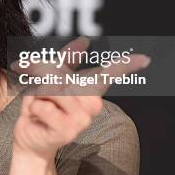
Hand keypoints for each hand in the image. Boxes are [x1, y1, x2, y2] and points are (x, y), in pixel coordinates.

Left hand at [10, 36, 149, 162]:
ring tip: (41, 105)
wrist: (30, 134)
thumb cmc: (42, 105)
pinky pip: (44, 106)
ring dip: (38, 93)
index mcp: (89, 89)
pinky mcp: (68, 131)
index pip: (110, 74)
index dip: (126, 65)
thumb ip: (67, 58)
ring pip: (53, 89)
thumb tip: (85, 41)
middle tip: (36, 86)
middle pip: (65, 75)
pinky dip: (34, 107)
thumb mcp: (50, 76)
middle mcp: (92, 104)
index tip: (144, 59)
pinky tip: (39, 117)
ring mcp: (83, 119)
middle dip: (43, 73)